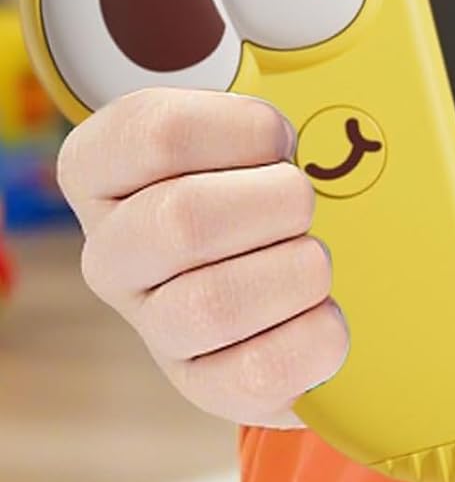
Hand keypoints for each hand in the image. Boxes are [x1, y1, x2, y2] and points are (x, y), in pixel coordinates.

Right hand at [55, 87, 347, 427]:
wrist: (283, 257)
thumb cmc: (260, 174)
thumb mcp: (246, 120)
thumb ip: (263, 98)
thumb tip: (322, 120)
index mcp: (104, 170)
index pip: (154, 133)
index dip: (241, 128)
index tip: (276, 139)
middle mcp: (112, 253)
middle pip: (183, 220)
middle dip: (276, 200)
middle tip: (301, 199)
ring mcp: (152, 324)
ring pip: (212, 304)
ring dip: (294, 268)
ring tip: (310, 256)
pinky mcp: (205, 382)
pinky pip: (256, 372)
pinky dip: (314, 335)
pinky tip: (322, 310)